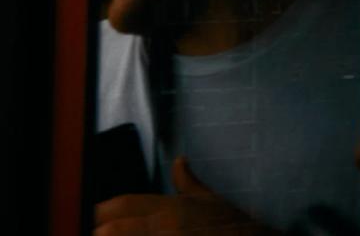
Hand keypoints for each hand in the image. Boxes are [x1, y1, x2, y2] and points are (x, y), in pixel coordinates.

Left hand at [95, 157, 275, 235]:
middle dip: (102, 234)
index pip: (122, 204)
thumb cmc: (232, 225)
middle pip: (111, 229)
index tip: (96, 219)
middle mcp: (164, 225)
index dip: (101, 212)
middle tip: (100, 234)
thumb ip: (188, 182)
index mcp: (170, 207)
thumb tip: (180, 161)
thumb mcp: (210, 199)